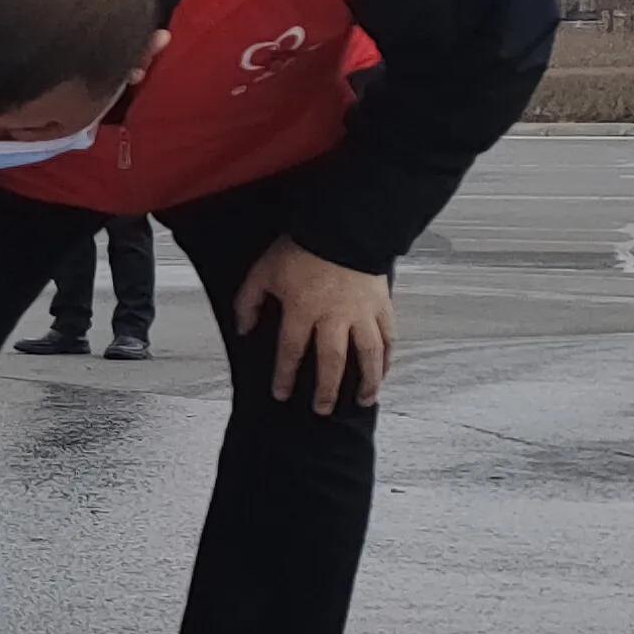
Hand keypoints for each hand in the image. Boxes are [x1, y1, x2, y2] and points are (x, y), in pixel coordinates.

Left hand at [232, 237, 393, 412]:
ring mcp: (362, 311)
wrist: (342, 224)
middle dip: (325, 389)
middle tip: (321, 409)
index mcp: (303, 310)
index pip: (291, 352)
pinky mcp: (382, 304)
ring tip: (363, 400)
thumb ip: (249, 302)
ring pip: (368, 354)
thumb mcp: (263, 271)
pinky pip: (388, 336)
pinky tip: (384, 373)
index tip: (281, 394)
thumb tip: (245, 329)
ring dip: (366, 381)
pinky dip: (388, 357)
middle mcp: (335, 316)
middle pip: (331, 362)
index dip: (285, 376)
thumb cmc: (300, 248)